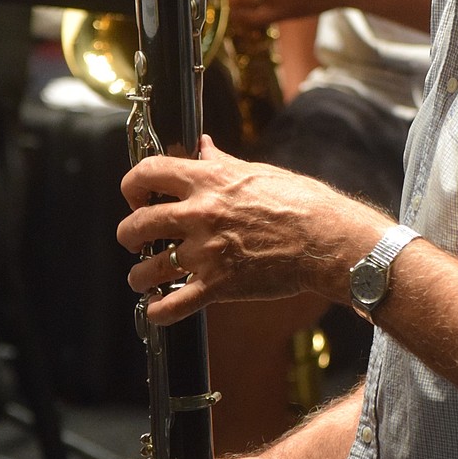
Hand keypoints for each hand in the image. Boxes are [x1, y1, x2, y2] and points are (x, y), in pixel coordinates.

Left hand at [117, 136, 387, 325]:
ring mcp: (207, 252)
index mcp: (209, 181)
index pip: (147, 172)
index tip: (136, 196)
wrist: (328, 240)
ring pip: (147, 269)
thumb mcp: (258, 172)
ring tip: (143, 277)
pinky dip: (158, 311)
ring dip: (139, 276)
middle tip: (134, 240)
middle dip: (128, 235)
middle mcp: (200, 215)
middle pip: (137, 224)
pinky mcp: (219, 285)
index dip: (132, 185)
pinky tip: (157, 309)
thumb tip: (204, 146)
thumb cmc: (302, 203)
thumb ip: (222, 162)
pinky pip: (173, 305)